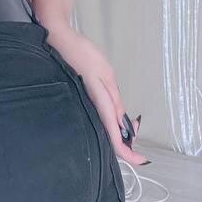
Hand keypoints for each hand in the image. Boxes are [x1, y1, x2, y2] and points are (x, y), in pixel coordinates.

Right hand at [46, 25, 145, 167]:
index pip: (114, 138)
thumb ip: (114, 99)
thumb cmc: (83, 55)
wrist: (60, 41)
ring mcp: (84, 105)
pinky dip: (110, 123)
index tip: (141, 160)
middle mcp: (89, 109)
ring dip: (119, 131)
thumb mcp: (107, 74)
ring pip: (103, 129)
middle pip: (109, 138)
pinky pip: (98, 119)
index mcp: (98, 105)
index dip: (128, 153)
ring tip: (131, 123)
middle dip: (126, 141)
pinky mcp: (81, 100)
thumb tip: (122, 122)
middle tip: (137, 128)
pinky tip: (115, 117)